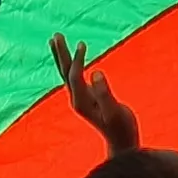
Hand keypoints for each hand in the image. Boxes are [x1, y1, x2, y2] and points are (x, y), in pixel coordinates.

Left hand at [49, 34, 141, 155]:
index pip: (74, 76)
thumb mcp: (115, 111)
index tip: (82, 43)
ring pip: (67, 74)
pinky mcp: (86, 98)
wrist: (121, 142)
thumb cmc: (121, 127)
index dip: (77, 60)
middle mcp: (76, 100)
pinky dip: (71, 64)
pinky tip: (72, 57)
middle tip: (55, 35)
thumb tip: (95, 72)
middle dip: (61, 54)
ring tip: (55, 39)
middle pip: (65, 72)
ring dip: (61, 56)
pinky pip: (74, 77)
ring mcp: (80, 99)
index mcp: (82, 102)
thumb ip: (104, 93)